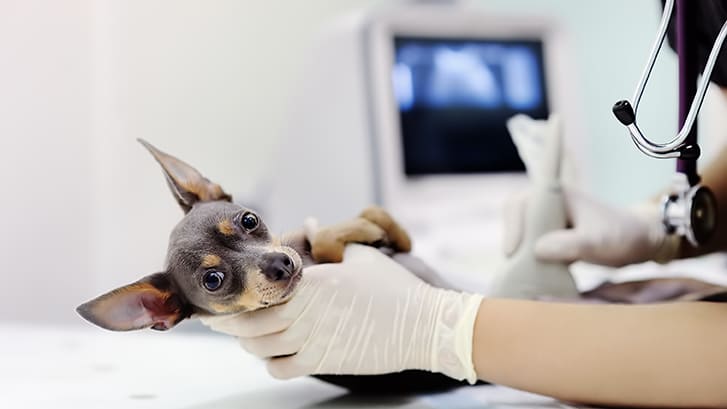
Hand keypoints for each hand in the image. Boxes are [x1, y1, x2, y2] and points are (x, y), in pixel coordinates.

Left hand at [200, 244, 482, 381]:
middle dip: (228, 321)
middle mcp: (304, 312)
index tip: (222, 293)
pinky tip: (273, 355)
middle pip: (248, 323)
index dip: (234, 295)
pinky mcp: (322, 362)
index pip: (258, 290)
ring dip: (248, 342)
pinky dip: (270, 364)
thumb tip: (312, 223)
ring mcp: (311, 340)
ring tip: (245, 335)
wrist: (422, 325)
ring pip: (259, 348)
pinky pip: (280, 370)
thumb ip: (330, 241)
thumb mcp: (361, 257)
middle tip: (219, 317)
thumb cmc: (392, 288)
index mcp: (311, 282)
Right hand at [503, 187, 680, 266]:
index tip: (513, 252)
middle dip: (514, 239)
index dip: (512, 226)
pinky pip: (532, 244)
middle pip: (516, 217)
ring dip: (521, 251)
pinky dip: (530, 258)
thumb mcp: (597, 242)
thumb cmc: (621, 236)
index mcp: (557, 195)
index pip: (521, 204)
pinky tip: (535, 272)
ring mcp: (551, 220)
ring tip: (524, 270)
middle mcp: (550, 204)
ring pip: (523, 232)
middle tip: (515, 263)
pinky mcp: (554, 235)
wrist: (640, 242)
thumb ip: (569, 244)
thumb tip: (537, 250)